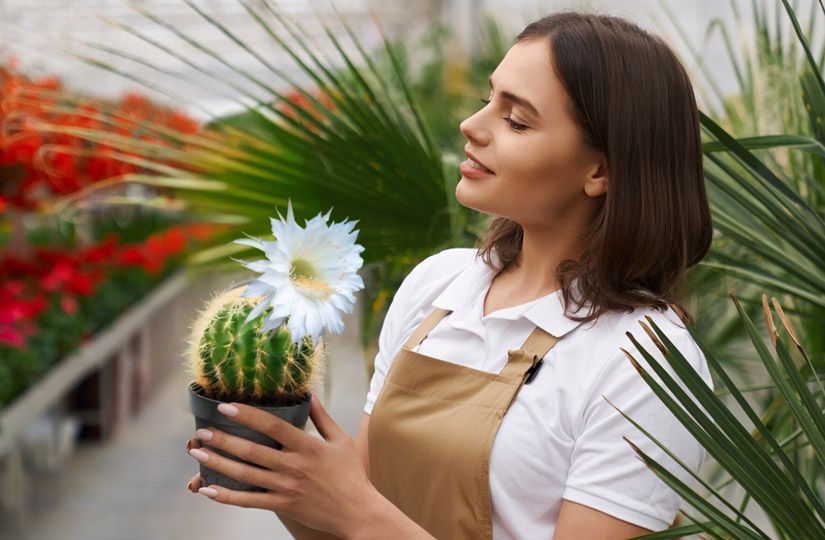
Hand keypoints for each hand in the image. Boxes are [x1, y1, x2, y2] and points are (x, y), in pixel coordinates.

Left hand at [184, 393, 374, 536]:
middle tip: (201, 432)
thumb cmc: (351, 474)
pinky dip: (227, 496)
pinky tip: (208, 489)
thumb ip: (323, 418)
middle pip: (252, 450)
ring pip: (246, 474)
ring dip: (219, 463)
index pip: (272, 426)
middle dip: (224, 440)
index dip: (247, 415)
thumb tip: (310, 394)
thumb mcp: (341, 441)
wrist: (358, 512)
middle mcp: (294, 466)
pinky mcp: (283, 505)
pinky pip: (249, 501)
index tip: (226, 407)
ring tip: (198, 453)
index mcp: (307, 446)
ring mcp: (286, 487)